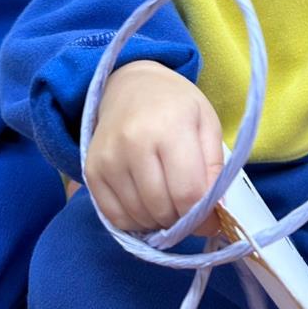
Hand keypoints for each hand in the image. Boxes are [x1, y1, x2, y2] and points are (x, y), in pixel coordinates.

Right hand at [84, 60, 223, 234]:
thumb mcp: (207, 123)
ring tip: (171, 205)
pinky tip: (148, 207)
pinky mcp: (92, 171)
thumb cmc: (177, 105)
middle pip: (162, 208)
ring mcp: (109, 158)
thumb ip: (215, 167)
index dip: (204, 217)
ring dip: (160, 222)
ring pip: (139, 216)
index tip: (212, 222)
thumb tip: (215, 210)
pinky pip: (115, 217)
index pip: (188, 191)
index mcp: (171, 127)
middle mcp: (135, 142)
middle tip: (191, 213)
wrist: (131, 86)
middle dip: (182, 220)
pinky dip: (135, 222)